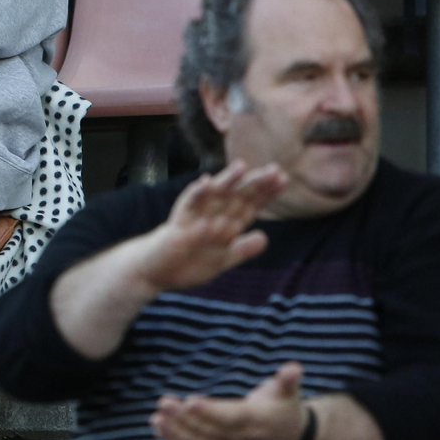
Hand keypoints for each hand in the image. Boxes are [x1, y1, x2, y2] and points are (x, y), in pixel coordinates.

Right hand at [131, 160, 286, 294]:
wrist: (156, 272)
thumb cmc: (187, 263)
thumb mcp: (221, 260)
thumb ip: (242, 249)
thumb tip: (264, 237)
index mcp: (225, 225)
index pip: (249, 205)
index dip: (266, 193)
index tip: (283, 179)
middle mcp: (212, 216)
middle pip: (237, 197)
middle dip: (255, 184)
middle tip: (274, 170)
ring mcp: (195, 219)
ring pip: (214, 196)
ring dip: (228, 181)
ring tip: (241, 167)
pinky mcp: (178, 225)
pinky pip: (188, 207)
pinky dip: (196, 194)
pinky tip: (206, 183)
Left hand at [153, 362, 308, 439]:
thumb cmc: (285, 409)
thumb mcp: (289, 392)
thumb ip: (287, 380)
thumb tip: (295, 367)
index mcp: (257, 420)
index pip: (230, 418)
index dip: (210, 412)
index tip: (189, 401)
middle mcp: (243, 439)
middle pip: (210, 432)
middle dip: (184, 419)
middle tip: (162, 402)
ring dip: (176, 433)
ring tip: (156, 417)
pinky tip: (159, 429)